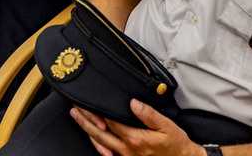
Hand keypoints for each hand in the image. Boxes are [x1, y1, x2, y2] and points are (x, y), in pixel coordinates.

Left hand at [70, 100, 200, 155]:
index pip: (110, 122)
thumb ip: (149, 114)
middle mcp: (127, 151)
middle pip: (100, 134)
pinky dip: (98, 146)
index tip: (87, 102)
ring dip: (88, 132)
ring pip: (101, 145)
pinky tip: (93, 139)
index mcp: (136, 140)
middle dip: (86, 122)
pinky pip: (108, 154)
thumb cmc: (176, 145)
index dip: (97, 112)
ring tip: (79, 120)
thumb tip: (133, 103)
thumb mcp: (167, 126)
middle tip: (75, 111)